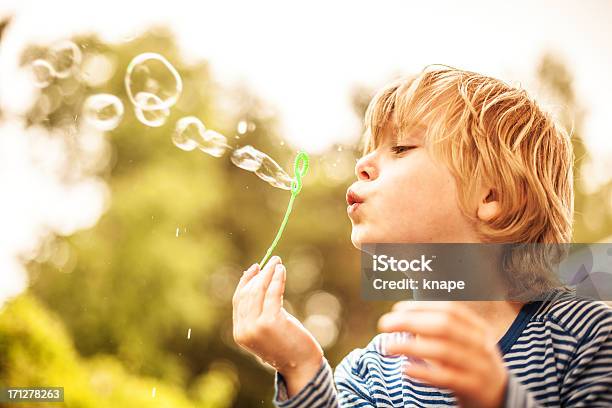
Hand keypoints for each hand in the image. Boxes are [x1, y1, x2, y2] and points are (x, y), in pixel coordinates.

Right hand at [232, 256, 323, 396]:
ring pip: (258, 291)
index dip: (245, 282)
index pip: (238, 301)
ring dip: (268, 273)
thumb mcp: (268, 330)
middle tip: (271, 261)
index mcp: (240, 333)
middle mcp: (244, 330)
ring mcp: (255, 327)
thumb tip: (262, 282)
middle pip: (248, 294)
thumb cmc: (288, 347)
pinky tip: (281, 270)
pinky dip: (277, 279)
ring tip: (277, 262)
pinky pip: (272, 294)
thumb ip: (259, 313)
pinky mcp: (270, 322)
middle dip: (259, 274)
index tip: (254, 268)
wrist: (302, 367)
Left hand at [378, 301, 506, 407]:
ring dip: (411, 346)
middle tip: (384, 324)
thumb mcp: (461, 343)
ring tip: (387, 346)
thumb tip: (401, 317)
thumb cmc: (471, 365)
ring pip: (444, 351)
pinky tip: (405, 369)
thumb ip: (437, 329)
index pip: (449, 310)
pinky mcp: (474, 387)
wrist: (501, 399)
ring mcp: (479, 366)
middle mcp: (480, 344)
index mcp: (477, 328)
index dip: (421, 307)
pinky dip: (425, 372)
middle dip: (411, 321)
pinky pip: (447, 377)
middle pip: (444, 326)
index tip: (396, 308)